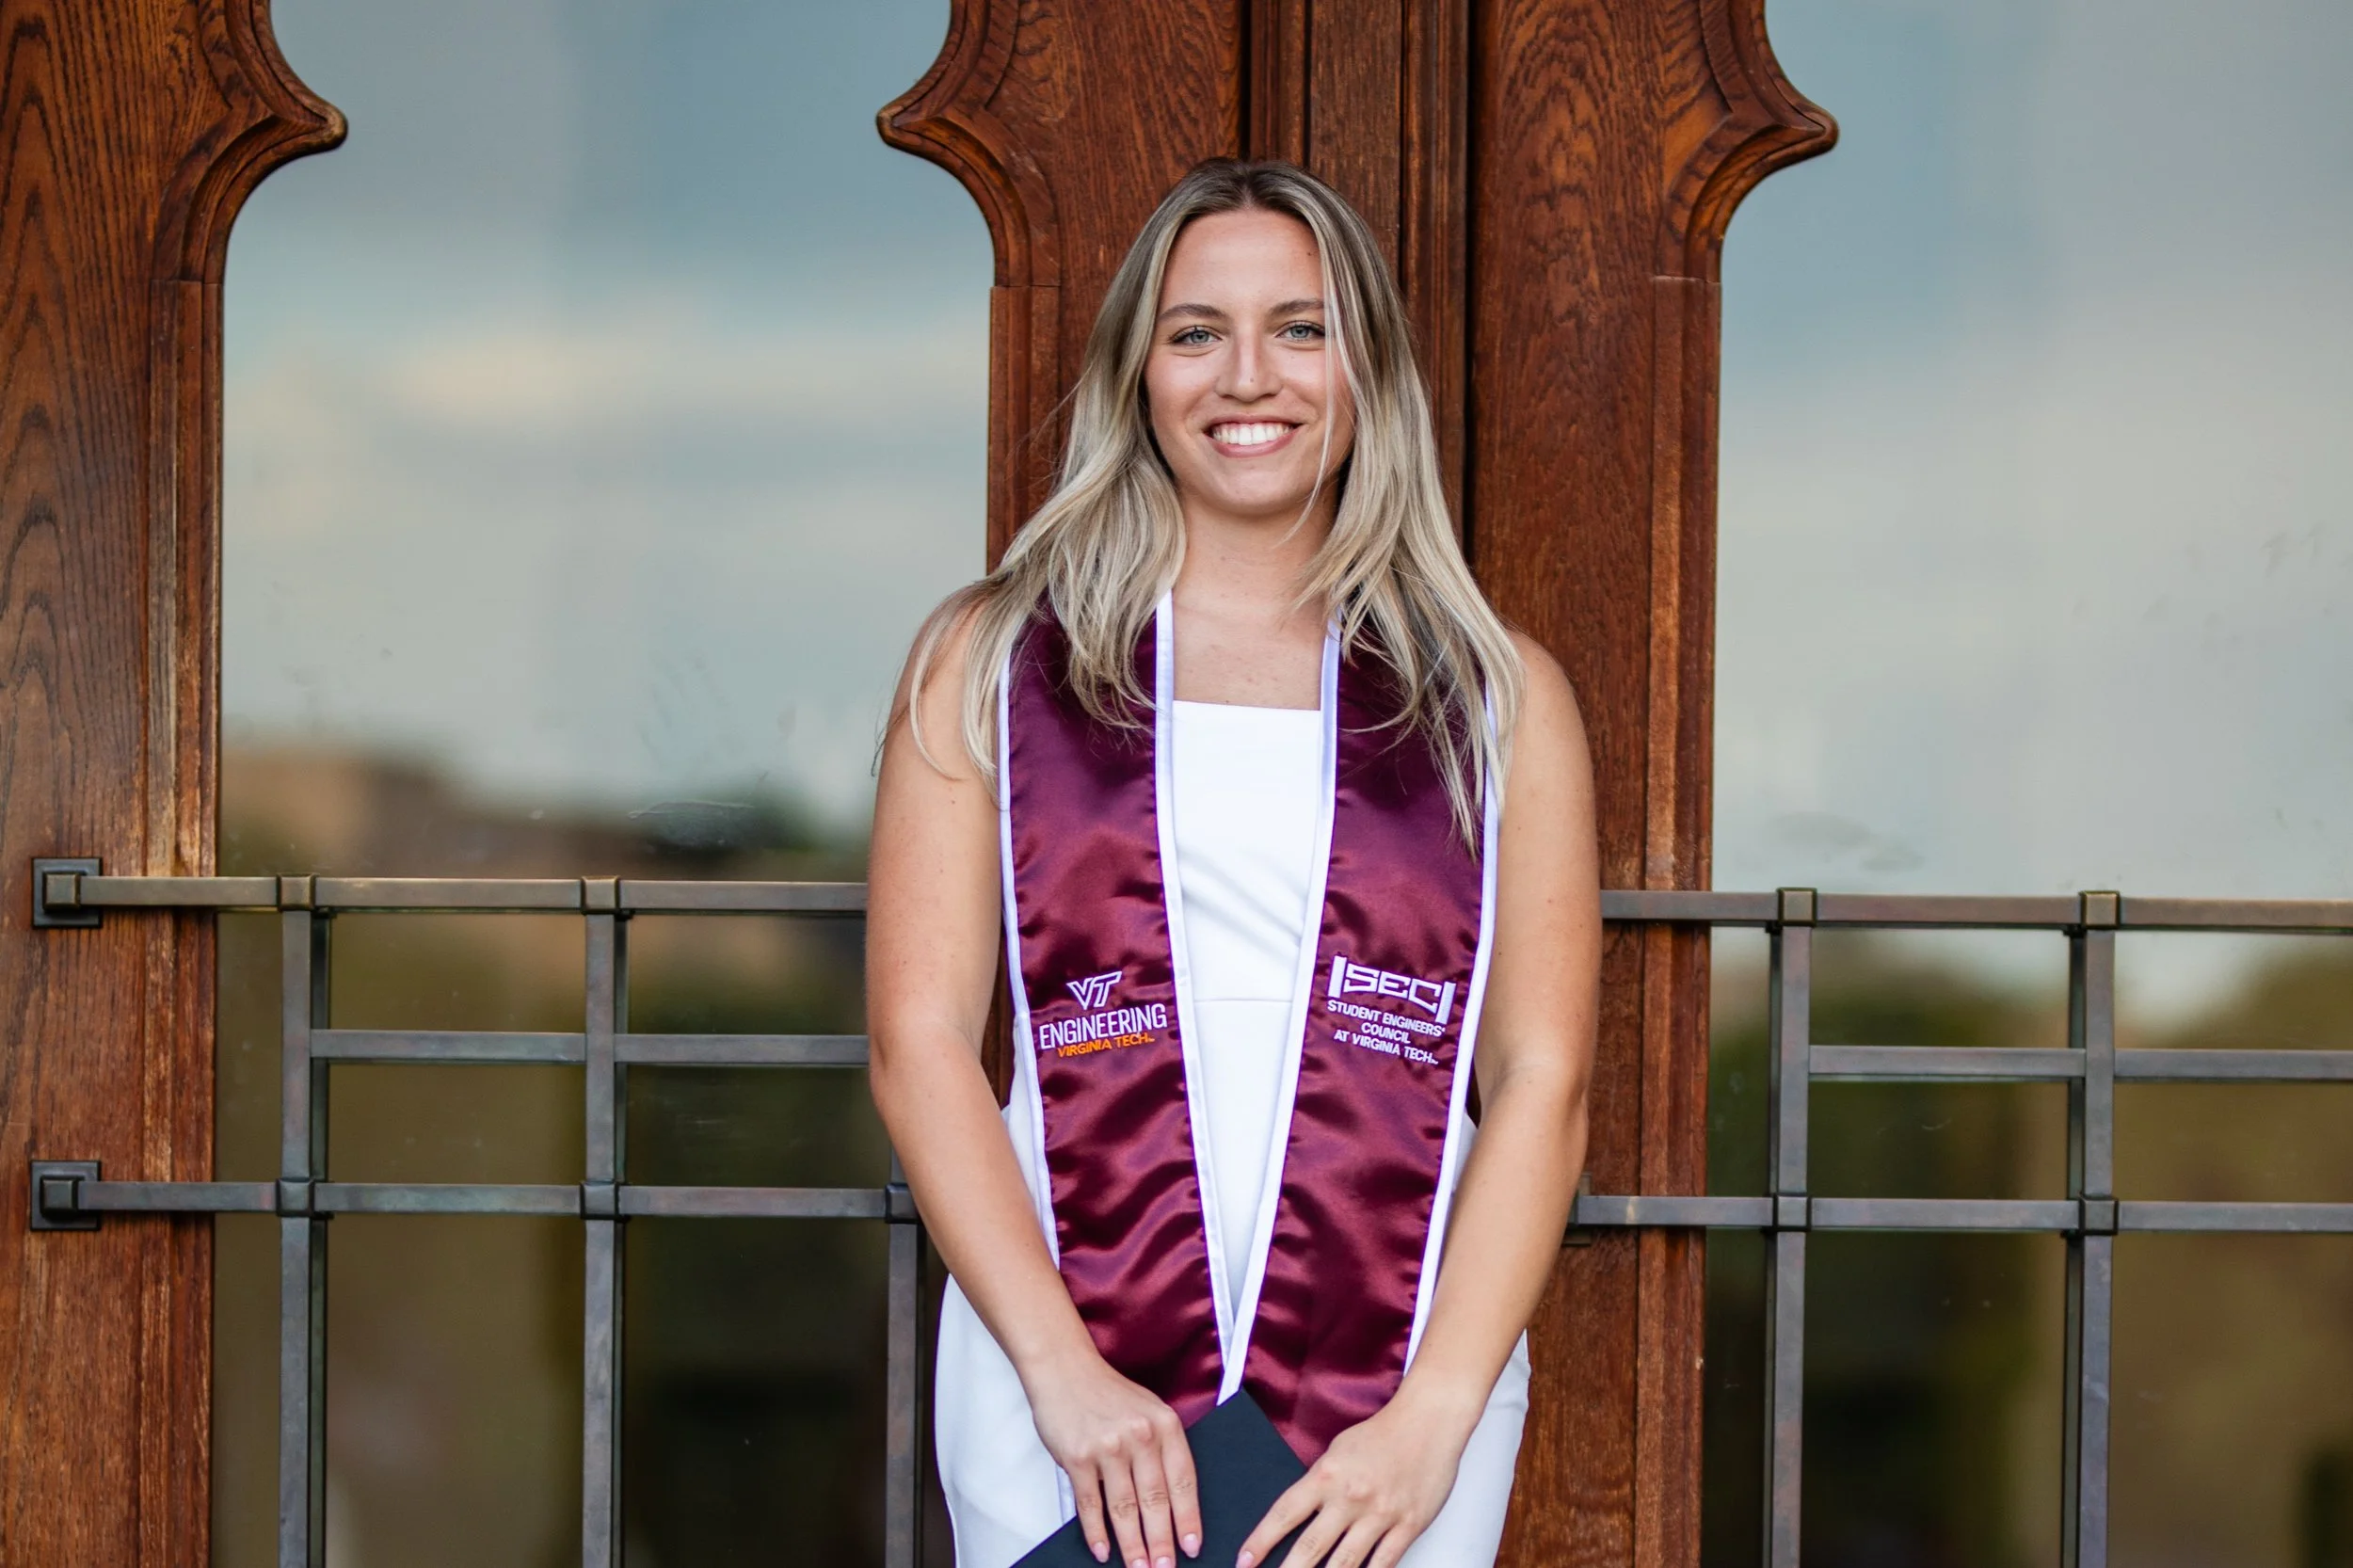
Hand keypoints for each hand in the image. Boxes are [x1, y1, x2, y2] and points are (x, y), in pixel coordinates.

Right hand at [1027, 1349, 1202, 1566]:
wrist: (1064, 1368)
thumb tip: (1173, 1503)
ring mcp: (1108, 1447)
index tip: (1193, 1546)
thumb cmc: (1108, 1394)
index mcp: (1165, 1424)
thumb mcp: (1148, 1410)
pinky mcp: (1078, 1457)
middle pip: (1155, 1500)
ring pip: (1124, 1508)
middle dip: (1162, 1541)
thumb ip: (1162, 1448)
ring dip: (1132, 1544)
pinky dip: (1096, 1532)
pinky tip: (1103, 1551)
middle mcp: (1139, 1435)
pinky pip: (1090, 1504)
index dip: (1189, 1517)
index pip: (1183, 1480)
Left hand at [1236, 1395, 1471, 1567]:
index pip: (1284, 1514)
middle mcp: (1350, 1497)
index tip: (1243, 1561)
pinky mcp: (1408, 1526)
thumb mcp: (1338, 1450)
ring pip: (1345, 1564)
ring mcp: (1380, 1514)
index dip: (1261, 1541)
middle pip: (1310, 1547)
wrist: (1428, 1421)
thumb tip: (1300, 1515)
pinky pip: (1384, 1564)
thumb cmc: (1382, 1433)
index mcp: (1327, 1475)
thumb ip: (1320, 1482)